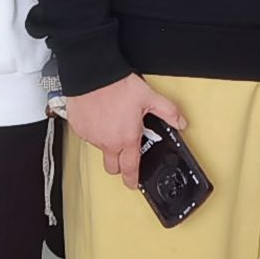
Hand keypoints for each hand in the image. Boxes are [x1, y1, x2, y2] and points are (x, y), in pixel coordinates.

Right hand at [64, 73, 184, 189]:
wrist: (93, 74)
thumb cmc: (118, 85)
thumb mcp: (150, 97)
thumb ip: (168, 111)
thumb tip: (180, 122)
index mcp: (126, 138)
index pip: (130, 168)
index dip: (132, 180)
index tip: (133, 184)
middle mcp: (108, 142)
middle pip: (112, 166)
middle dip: (119, 164)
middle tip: (125, 153)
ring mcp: (92, 137)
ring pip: (100, 149)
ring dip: (107, 142)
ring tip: (113, 123)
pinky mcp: (79, 129)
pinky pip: (88, 136)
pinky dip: (94, 130)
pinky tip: (100, 117)